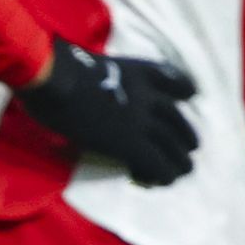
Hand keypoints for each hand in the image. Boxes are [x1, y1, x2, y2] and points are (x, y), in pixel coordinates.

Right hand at [15, 40, 198, 183]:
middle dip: (186, 133)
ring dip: (181, 159)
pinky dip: (164, 173)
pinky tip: (165, 181)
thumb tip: (78, 80)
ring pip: (173, 144)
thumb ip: (93, 74)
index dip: (184, 89)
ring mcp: (140, 119)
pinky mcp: (130, 143)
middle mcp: (145, 95)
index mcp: (135, 71)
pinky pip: (157, 162)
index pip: (171, 78)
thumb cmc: (53, 66)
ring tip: (185, 170)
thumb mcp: (84, 63)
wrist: (52, 76)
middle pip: (176, 118)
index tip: (191, 95)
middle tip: (192, 146)